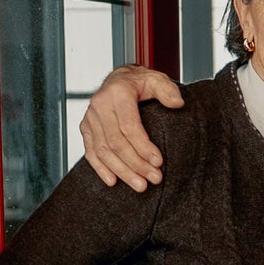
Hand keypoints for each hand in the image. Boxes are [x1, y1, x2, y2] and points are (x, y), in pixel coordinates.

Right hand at [80, 66, 183, 190]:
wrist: (119, 79)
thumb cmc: (140, 82)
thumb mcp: (157, 79)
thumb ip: (168, 90)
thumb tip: (178, 103)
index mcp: (117, 93)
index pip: (129, 126)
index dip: (143, 147)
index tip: (158, 162)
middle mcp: (99, 105)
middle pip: (116, 142)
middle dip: (136, 164)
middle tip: (154, 179)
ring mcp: (90, 118)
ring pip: (103, 151)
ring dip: (121, 171)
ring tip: (140, 185)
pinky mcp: (85, 128)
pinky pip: (90, 152)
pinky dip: (100, 169)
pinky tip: (113, 181)